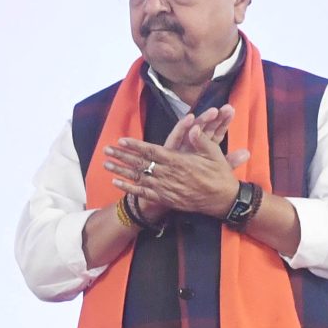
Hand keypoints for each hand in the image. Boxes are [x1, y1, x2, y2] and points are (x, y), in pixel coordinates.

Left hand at [107, 121, 247, 219]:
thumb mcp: (214, 154)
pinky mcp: (165, 199)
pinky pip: (143, 193)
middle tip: (106, 150)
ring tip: (105, 164)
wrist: (222, 200)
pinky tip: (116, 183)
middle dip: (122, 156)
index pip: (152, 151)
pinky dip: (129, 188)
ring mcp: (165, 188)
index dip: (136, 146)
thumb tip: (193, 127)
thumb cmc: (219, 175)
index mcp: (179, 161)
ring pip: (138, 178)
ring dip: (121, 170)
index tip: (121, 141)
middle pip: (140, 163)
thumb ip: (200, 141)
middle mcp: (168, 174)